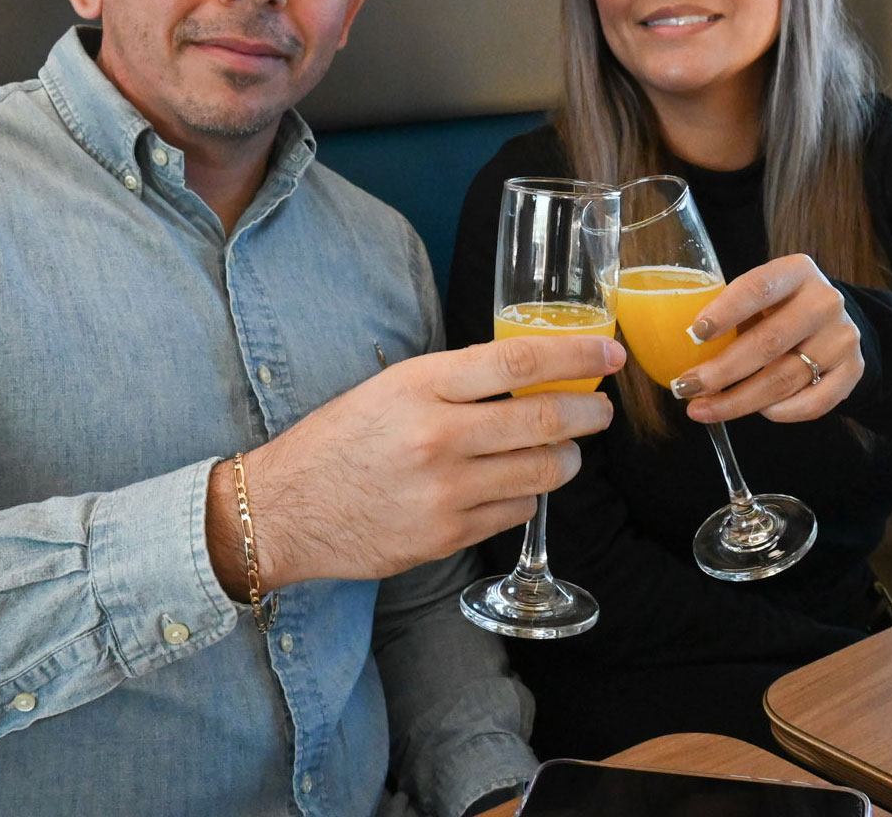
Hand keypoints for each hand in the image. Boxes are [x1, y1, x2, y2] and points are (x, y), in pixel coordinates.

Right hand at [208, 335, 624, 590]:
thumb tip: (528, 373)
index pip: (518, 362)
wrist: (283, 509)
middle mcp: (437, 436)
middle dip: (588, 414)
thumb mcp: (390, 389)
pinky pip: (515, 513)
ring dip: (566, 460)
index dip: (575, 357)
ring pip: (541, 472)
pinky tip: (514, 486)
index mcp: (420, 386)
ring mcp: (444, 491)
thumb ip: (455, 381)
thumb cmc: (339, 441)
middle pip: (544, 420)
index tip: (607, 356)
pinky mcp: (446, 535)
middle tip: (600, 411)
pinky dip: (527, 497)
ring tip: (563, 452)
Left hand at [672, 254, 861, 424]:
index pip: (758, 288)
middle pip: (768, 343)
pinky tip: (754, 412)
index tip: (693, 334)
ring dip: (738, 401)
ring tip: (702, 409)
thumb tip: (676, 345)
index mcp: (797, 271)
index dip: (725, 311)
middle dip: (721, 371)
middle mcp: (825, 301)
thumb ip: (729, 311)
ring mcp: (843, 338)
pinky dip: (778, 413)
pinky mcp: (853, 371)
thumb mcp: (760, 297)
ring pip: (784, 379)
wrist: (834, 323)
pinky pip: (812, 403)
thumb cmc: (780, 309)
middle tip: (685, 387)